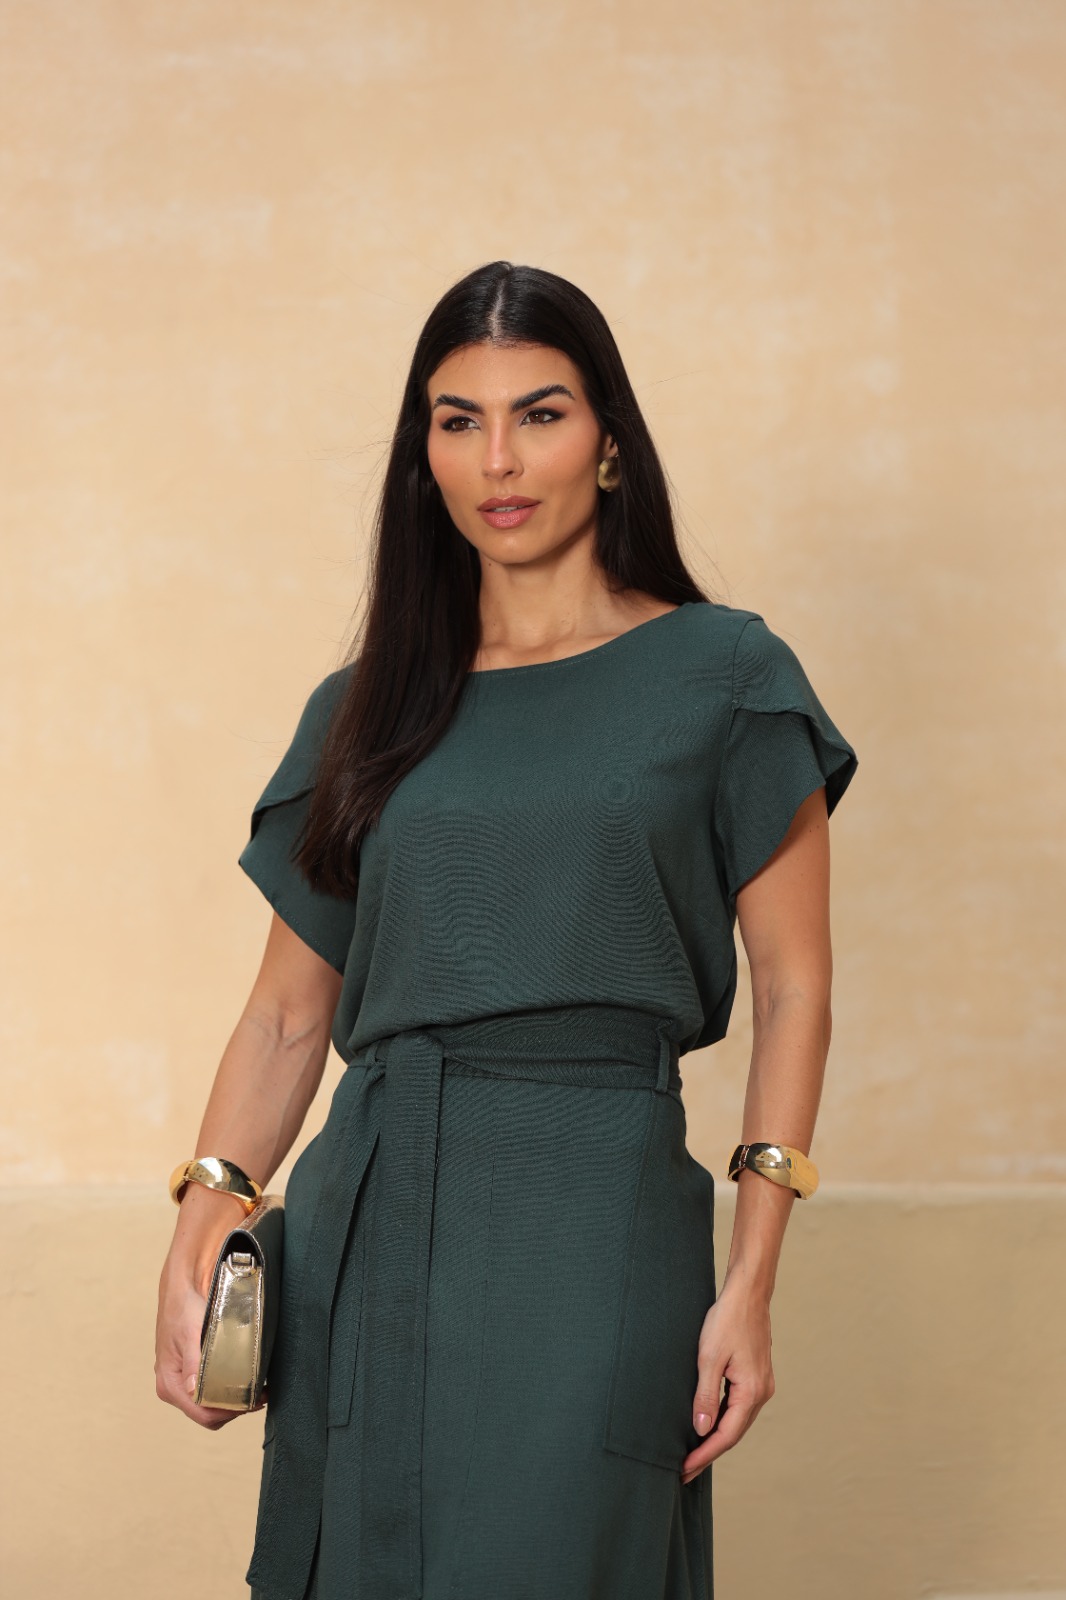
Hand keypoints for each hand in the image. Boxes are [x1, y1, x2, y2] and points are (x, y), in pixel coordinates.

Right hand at [154, 1256, 266, 1429]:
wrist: (181, 1287)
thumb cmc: (184, 1308)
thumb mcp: (190, 1334)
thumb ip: (193, 1364)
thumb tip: (194, 1392)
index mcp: (170, 1383)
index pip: (201, 1413)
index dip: (228, 1412)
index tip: (252, 1401)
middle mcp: (173, 1387)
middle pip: (207, 1413)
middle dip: (233, 1408)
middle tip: (259, 1395)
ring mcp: (182, 1380)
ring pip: (209, 1404)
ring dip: (232, 1401)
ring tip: (256, 1389)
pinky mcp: (191, 1371)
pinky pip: (209, 1389)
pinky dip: (226, 1390)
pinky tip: (243, 1380)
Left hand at [680, 1278, 775, 1483]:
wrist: (748, 1294)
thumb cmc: (727, 1320)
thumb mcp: (709, 1358)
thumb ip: (705, 1396)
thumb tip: (701, 1430)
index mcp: (752, 1392)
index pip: (726, 1435)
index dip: (704, 1454)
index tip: (684, 1469)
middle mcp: (761, 1393)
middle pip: (733, 1433)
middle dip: (708, 1452)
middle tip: (683, 1471)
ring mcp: (761, 1385)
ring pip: (736, 1421)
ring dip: (715, 1438)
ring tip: (692, 1454)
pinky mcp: (756, 1376)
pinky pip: (738, 1407)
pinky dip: (722, 1420)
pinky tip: (707, 1425)